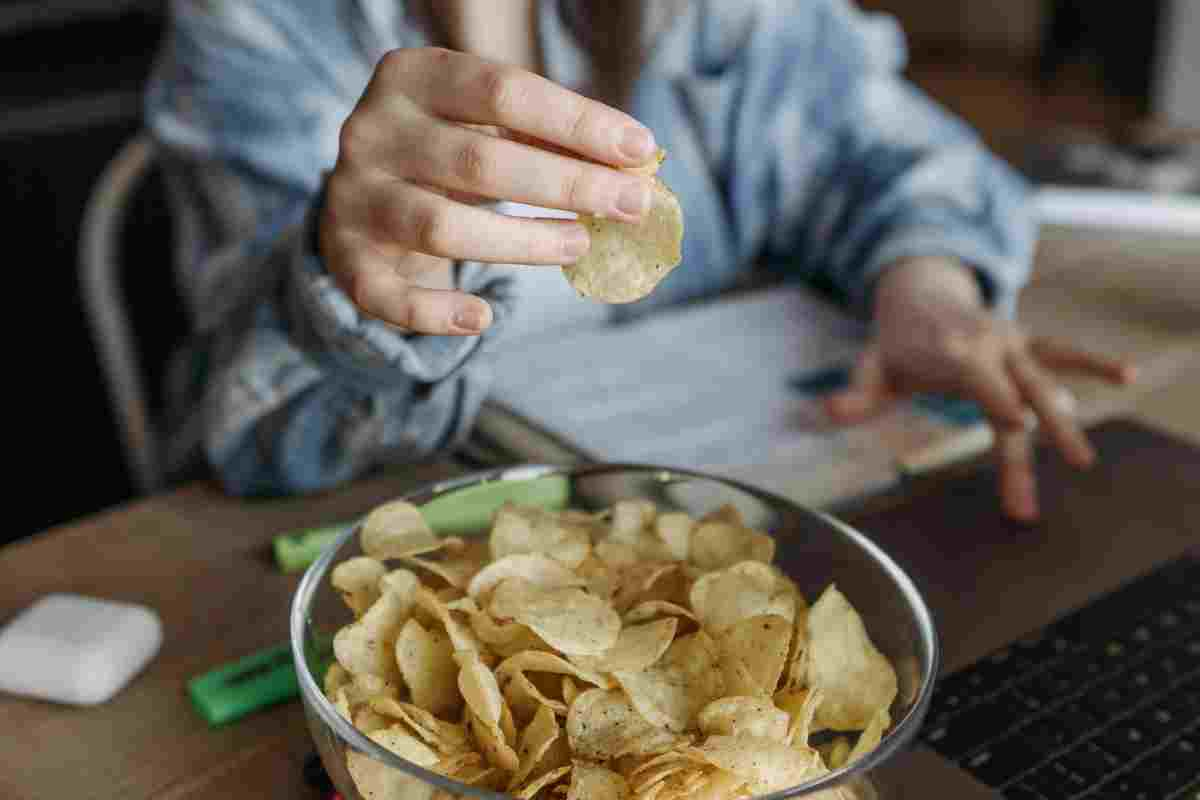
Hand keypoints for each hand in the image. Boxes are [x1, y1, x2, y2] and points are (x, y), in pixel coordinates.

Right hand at [319, 47, 659, 334]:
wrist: (364, 195)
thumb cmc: (448, 151)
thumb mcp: (488, 127)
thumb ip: (548, 139)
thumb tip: (633, 165)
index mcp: (412, 77)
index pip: (504, 91)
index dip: (577, 123)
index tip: (640, 150)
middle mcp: (372, 131)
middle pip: (479, 162)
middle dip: (567, 186)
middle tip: (631, 205)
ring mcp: (355, 197)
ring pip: (441, 227)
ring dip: (522, 243)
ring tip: (580, 245)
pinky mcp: (346, 258)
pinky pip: (387, 296)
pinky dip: (437, 313)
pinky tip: (483, 319)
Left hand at [826, 257, 1135, 520]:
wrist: (918, 293)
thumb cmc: (894, 343)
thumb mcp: (871, 367)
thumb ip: (856, 394)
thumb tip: (827, 414)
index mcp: (952, 349)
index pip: (978, 378)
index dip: (996, 397)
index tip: (1016, 423)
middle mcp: (988, 343)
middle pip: (1014, 398)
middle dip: (1024, 449)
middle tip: (1026, 503)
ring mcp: (1011, 341)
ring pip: (1045, 382)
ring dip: (1065, 421)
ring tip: (1082, 463)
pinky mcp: (1026, 341)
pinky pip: (1063, 351)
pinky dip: (1094, 361)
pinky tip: (1127, 374)